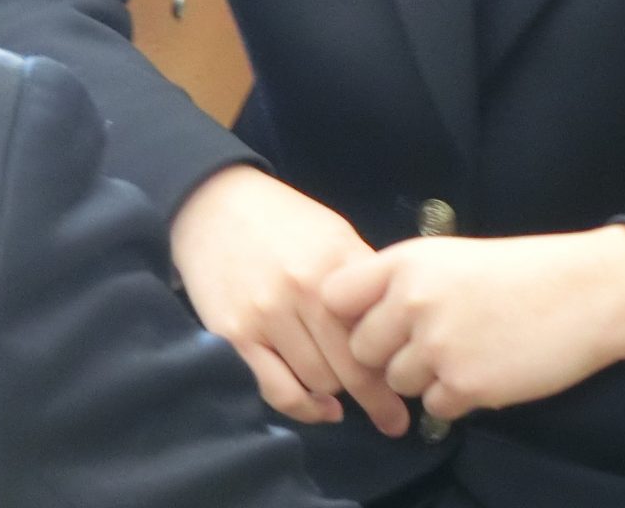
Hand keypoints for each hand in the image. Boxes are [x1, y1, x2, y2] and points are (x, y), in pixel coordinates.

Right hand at [171, 165, 410, 435]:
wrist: (213, 204)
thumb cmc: (282, 220)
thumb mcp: (334, 233)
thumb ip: (363, 277)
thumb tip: (397, 325)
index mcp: (336, 264)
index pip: (381, 329)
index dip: (398, 360)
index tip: (410, 382)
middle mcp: (304, 290)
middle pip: (354, 366)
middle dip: (379, 398)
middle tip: (393, 419)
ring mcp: (267, 315)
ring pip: (321, 382)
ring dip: (337, 392)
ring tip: (345, 394)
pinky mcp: (235, 335)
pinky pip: (279, 391)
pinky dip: (305, 409)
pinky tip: (321, 408)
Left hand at [323, 226, 624, 423]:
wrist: (585, 293)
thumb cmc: (519, 270)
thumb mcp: (448, 256)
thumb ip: (401, 282)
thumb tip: (362, 316)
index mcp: (404, 263)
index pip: (334, 296)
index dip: (346, 315)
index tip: (369, 321)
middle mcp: (411, 302)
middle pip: (360, 349)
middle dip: (385, 354)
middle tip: (425, 345)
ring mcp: (436, 346)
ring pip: (396, 382)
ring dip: (421, 377)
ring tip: (462, 353)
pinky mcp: (465, 385)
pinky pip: (434, 407)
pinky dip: (454, 397)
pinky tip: (482, 370)